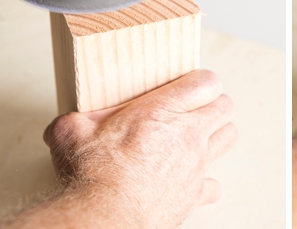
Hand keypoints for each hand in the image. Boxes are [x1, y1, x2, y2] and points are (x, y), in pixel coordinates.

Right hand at [42, 69, 236, 228]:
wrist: (105, 218)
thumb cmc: (92, 175)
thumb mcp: (72, 132)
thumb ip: (76, 119)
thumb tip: (67, 122)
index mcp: (163, 110)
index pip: (207, 82)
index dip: (201, 82)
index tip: (189, 86)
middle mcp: (187, 134)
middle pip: (225, 106)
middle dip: (214, 104)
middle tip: (196, 109)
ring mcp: (196, 164)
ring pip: (228, 137)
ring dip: (216, 135)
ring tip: (198, 137)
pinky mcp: (195, 193)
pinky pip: (214, 184)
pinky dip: (205, 181)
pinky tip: (187, 178)